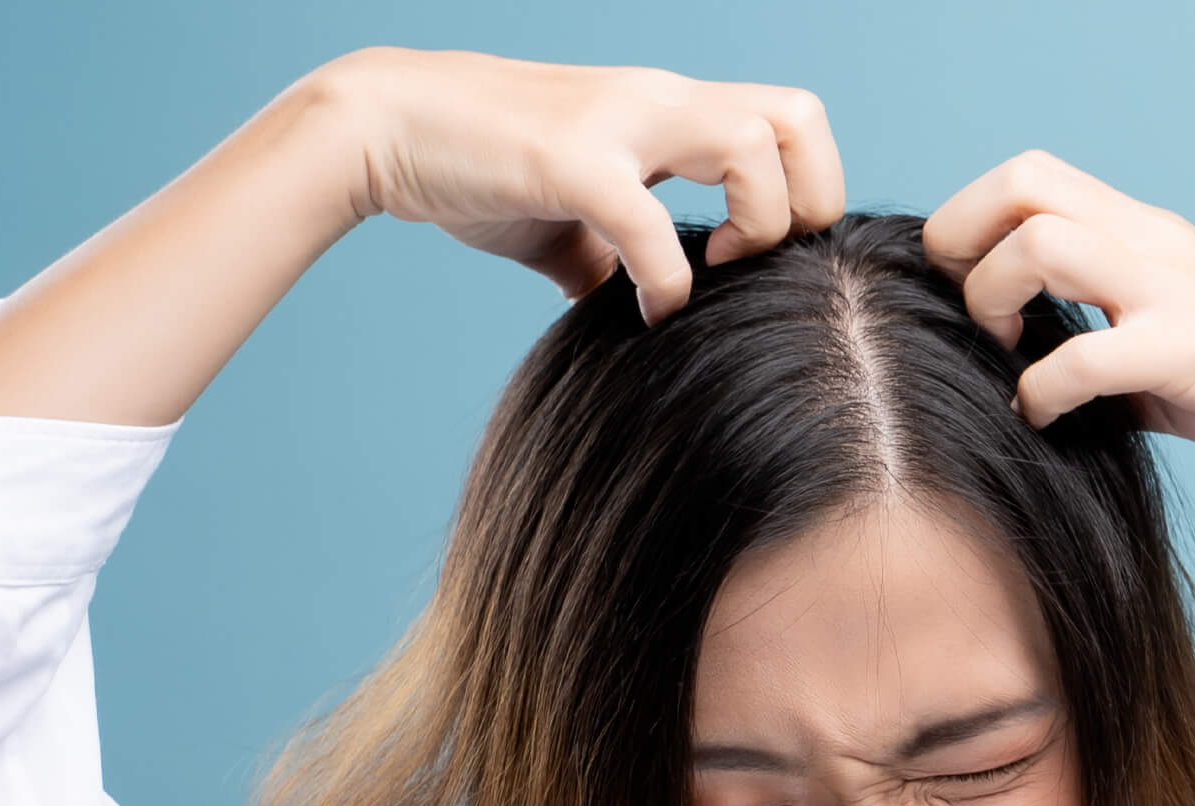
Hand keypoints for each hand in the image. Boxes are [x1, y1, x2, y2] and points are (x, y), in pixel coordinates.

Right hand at [320, 46, 844, 323]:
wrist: (388, 126)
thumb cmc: (480, 169)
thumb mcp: (571, 218)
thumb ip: (621, 257)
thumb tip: (648, 313)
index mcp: (670, 111)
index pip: (794, 121)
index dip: (803, 192)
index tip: (753, 254)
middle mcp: (659, 103)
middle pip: (799, 118)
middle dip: (807, 202)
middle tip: (756, 261)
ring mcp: (618, 125)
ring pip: (750, 144)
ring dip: (752, 225)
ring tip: (712, 274)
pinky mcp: (570, 162)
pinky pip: (649, 220)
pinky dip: (667, 280)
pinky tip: (650, 312)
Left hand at [921, 149, 1194, 483]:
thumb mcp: (1169, 344)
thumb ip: (1100, 344)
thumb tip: (1031, 381)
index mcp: (1144, 232)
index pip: (1029, 177)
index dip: (972, 221)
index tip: (966, 289)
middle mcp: (1153, 244)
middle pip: (1022, 184)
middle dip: (964, 241)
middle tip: (968, 311)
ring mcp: (1173, 291)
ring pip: (1043, 244)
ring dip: (996, 300)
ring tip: (1005, 355)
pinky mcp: (1192, 350)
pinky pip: (1085, 357)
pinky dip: (1042, 390)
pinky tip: (1045, 417)